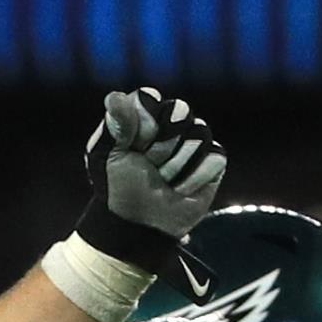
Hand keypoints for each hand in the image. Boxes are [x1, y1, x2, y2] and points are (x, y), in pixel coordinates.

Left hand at [81, 89, 224, 296]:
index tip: (134, 147)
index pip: (151, 99)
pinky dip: (192, 179)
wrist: (138, 224)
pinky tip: (180, 189)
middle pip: (180, 112)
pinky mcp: (213, 161)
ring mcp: (196, 140)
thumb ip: (115, 126)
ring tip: (163, 180)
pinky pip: (213, 158)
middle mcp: (174, 122)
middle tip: (149, 165)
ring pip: (198, 135)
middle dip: (160, 146)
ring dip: (175, 166)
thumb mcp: (107, 157)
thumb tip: (114, 97)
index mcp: (146, 115)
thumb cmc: (118, 188)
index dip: (143, 126)